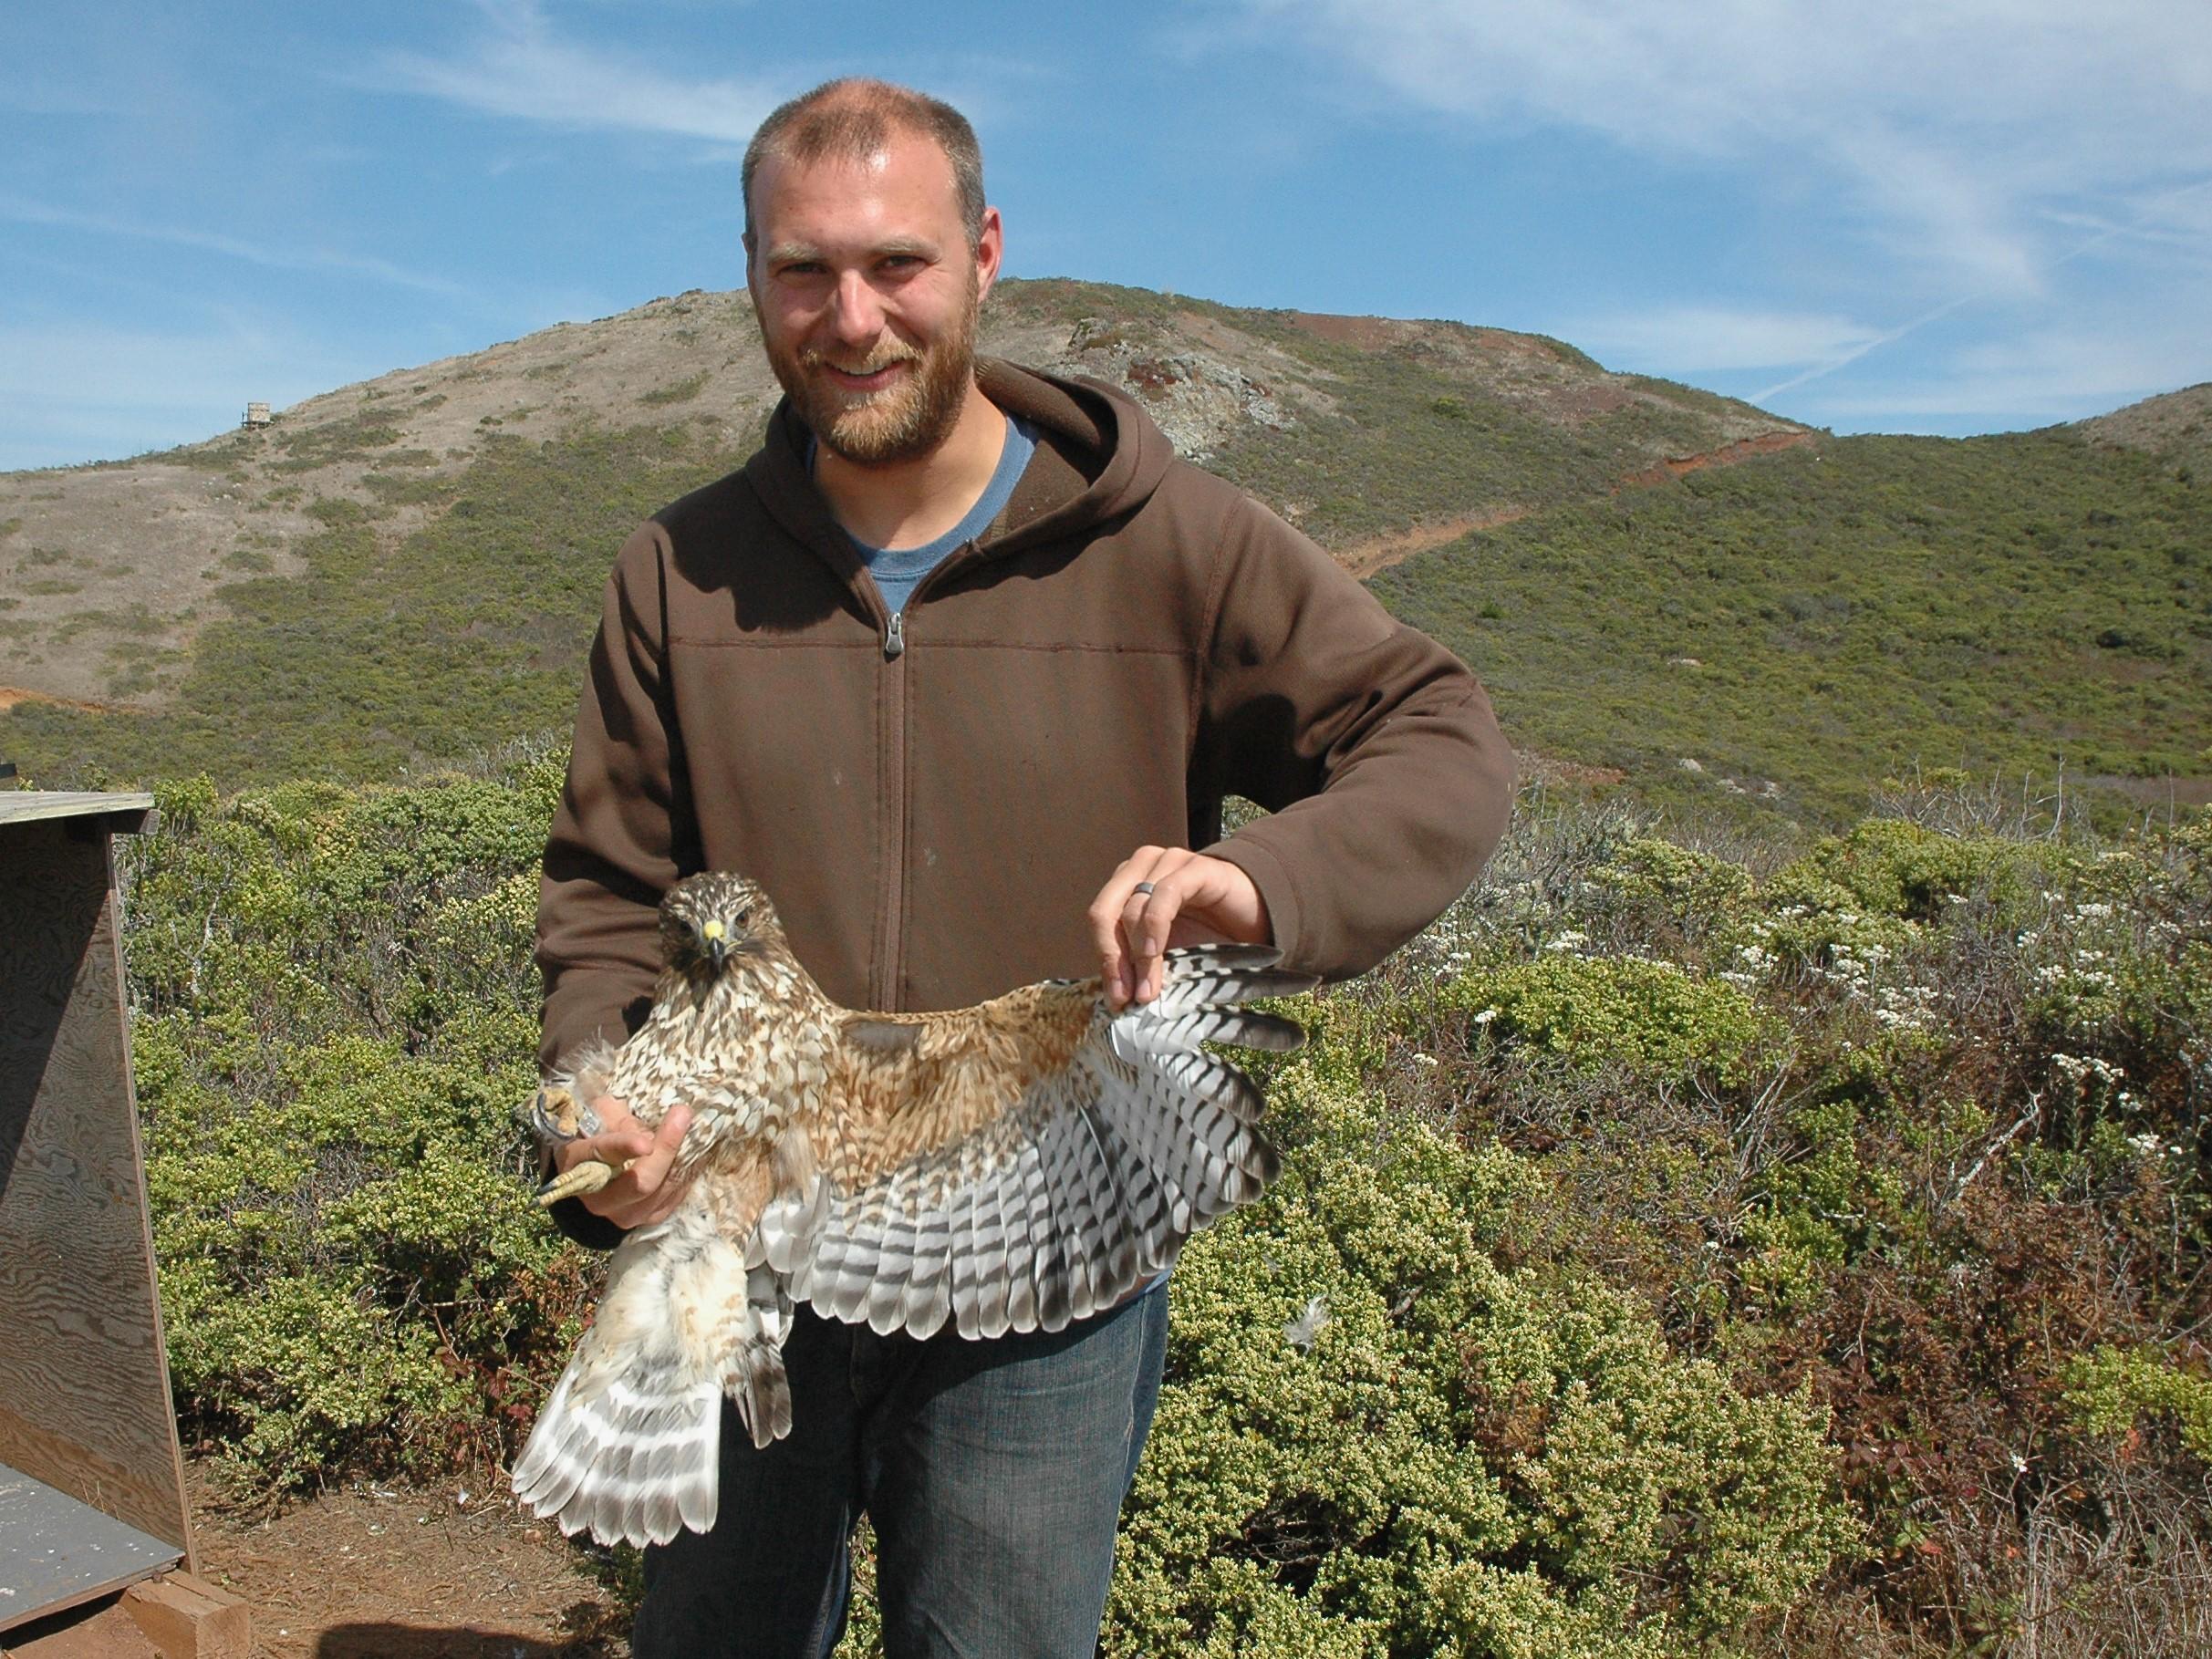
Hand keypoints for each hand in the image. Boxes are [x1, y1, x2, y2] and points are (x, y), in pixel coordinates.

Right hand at [551, 1096, 695, 1228]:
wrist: (599, 1174)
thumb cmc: (599, 1133)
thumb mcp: (600, 1114)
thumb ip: (619, 1117)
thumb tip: (650, 1131)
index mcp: (578, 1165)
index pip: (602, 1154)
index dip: (624, 1148)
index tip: (645, 1143)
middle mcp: (599, 1200)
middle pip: (641, 1182)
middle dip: (666, 1148)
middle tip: (683, 1114)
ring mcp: (626, 1214)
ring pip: (664, 1189)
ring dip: (683, 1156)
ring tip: (694, 1128)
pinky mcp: (651, 1217)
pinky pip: (676, 1195)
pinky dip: (687, 1171)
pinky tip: (693, 1150)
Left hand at [1089, 847, 1271, 1009]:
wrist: (1257, 917)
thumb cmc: (1209, 935)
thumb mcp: (1167, 954)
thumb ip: (1139, 965)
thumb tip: (1116, 997)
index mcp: (1126, 885)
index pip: (1100, 920)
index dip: (1104, 960)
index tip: (1117, 999)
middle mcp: (1141, 868)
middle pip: (1105, 911)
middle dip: (1113, 958)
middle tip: (1127, 995)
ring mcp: (1168, 862)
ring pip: (1134, 908)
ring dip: (1139, 954)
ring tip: (1148, 988)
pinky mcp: (1197, 867)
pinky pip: (1166, 894)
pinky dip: (1156, 926)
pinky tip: (1157, 952)